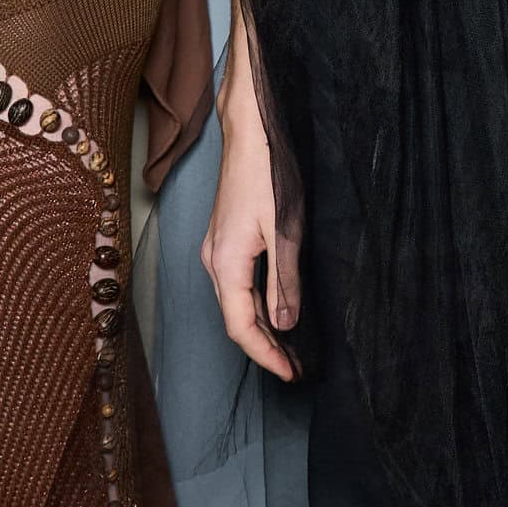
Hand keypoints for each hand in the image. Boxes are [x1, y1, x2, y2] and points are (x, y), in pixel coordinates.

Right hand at [201, 72, 300, 381]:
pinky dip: (253, 305)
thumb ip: (283, 281)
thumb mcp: (284, 231)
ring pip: (234, 302)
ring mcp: (215, 249)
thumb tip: (284, 324)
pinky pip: (235, 284)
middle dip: (263, 347)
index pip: (241, 326)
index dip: (266, 355)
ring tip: (288, 348)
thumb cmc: (268, 175)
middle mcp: (213, 260)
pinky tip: (272, 310)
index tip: (291, 374)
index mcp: (226, 263)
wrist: (250, 133)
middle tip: (294, 368)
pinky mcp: (223, 239)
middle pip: (234, 319)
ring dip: (258, 328)